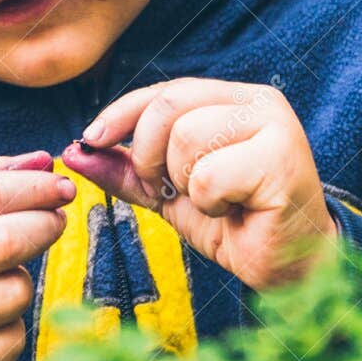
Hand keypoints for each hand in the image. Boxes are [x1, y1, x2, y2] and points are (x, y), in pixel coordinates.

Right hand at [0, 151, 72, 360]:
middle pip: (3, 242)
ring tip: (1, 282)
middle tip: (57, 221)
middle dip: (44, 227)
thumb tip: (43, 160)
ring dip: (23, 283)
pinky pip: (11, 340)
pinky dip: (14, 328)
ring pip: (14, 292)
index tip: (63, 188)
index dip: (31, 188)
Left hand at [62, 80, 336, 289]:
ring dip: (185, 185)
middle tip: (170, 190)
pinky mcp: (283, 159)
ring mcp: (275, 126)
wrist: (287, 269)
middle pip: (168, 107)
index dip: (121, 113)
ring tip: (216, 201)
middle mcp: (258, 101)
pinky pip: (209, 175)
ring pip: (185, 140)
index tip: (89, 138)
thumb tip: (73, 151)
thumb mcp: (168, 192)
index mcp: (234, 98)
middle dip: (150, 156)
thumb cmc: (235, 224)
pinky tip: (237, 212)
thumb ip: (127, 170)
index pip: (164, 91)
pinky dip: (210, 203)